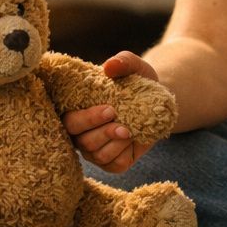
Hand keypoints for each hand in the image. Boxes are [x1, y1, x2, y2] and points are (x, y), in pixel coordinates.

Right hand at [63, 52, 160, 172]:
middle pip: (81, 141)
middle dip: (101, 132)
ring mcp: (96, 151)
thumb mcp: (133, 67)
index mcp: (77, 110)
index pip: (70, 121)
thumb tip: (109, 67)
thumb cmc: (136, 82)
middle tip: (121, 122)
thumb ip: (122, 62)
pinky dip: (124, 152)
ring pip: (98, 154)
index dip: (87, 119)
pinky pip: (115, 164)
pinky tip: (133, 139)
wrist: (157, 101)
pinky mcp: (113, 163)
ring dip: (115, 142)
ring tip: (130, 130)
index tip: (110, 109)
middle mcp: (82, 134)